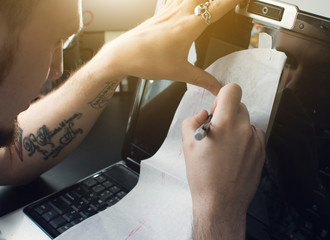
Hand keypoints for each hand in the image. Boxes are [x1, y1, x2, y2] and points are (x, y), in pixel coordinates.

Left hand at [91, 0, 242, 94]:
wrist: (122, 55)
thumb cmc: (146, 59)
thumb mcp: (179, 72)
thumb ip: (201, 79)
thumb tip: (215, 86)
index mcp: (190, 25)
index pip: (219, 7)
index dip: (233, 1)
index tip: (242, 1)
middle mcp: (181, 12)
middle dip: (218, 0)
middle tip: (227, 5)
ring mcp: (170, 9)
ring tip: (210, 4)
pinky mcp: (161, 12)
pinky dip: (188, 0)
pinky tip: (188, 4)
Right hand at [181, 83, 264, 238]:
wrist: (220, 203)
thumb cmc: (202, 176)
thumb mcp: (187, 144)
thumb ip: (192, 120)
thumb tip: (203, 114)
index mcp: (225, 123)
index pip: (232, 90)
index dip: (222, 96)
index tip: (217, 109)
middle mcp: (244, 129)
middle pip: (239, 106)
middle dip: (227, 114)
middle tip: (216, 131)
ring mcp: (256, 141)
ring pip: (247, 121)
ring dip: (237, 127)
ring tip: (226, 146)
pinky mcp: (262, 152)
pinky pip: (255, 136)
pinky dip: (246, 139)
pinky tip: (235, 155)